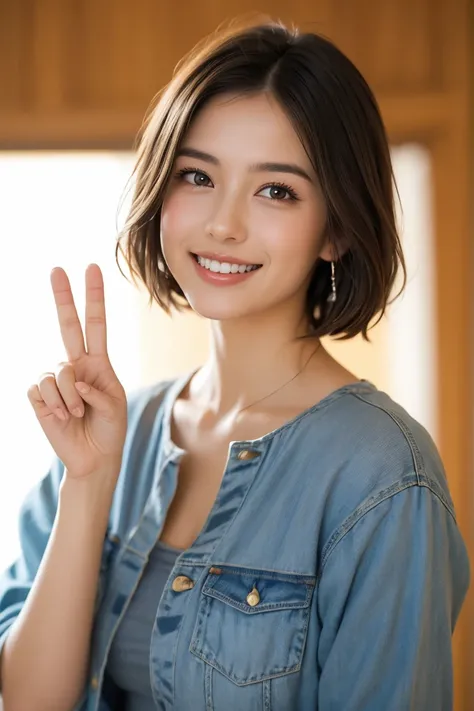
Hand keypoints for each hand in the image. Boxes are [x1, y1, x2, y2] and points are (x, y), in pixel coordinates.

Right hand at [27, 264, 127, 480]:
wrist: (94, 458)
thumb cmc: (109, 430)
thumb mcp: (116, 408)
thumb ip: (99, 391)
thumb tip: (75, 380)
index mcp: (99, 363)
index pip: (96, 324)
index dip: (94, 297)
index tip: (92, 268)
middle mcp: (76, 365)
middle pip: (67, 326)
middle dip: (63, 298)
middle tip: (56, 269)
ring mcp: (56, 380)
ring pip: (59, 372)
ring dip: (70, 398)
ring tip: (76, 415)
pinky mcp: (39, 396)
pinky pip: (42, 389)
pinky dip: (55, 405)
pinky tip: (60, 417)